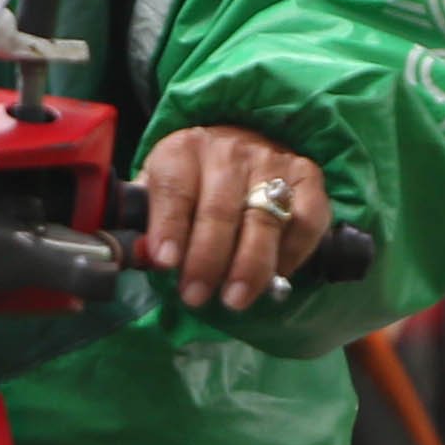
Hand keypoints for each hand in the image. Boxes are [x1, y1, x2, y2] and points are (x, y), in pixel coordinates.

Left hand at [136, 123, 335, 312]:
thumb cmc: (194, 182)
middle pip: (219, 209)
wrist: (242, 146)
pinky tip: (276, 276)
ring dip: (249, 265)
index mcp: (184, 150)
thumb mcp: (158, 188)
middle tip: (196, 295)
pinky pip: (306, 220)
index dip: (169, 227)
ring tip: (235, 298)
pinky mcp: (307, 177)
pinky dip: (293, 253)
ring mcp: (272, 162)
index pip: (175, 188)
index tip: (165, 263)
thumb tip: (137, 258)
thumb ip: (145, 220)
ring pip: (263, 218)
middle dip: (207, 259)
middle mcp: (229, 151)